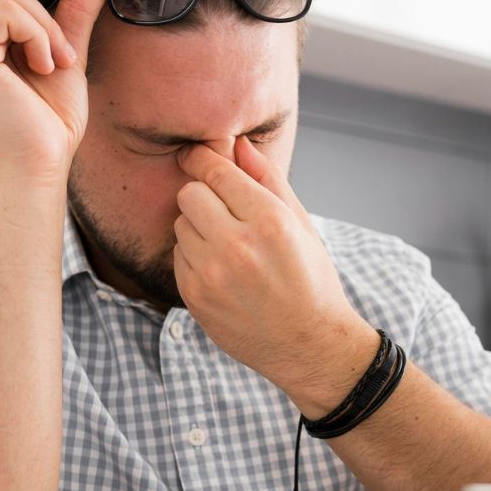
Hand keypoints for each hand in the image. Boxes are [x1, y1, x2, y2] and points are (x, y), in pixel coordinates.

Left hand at [173, 137, 375, 413]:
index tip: (197, 155)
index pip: (216, 172)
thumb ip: (269, 181)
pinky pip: (179, 256)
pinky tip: (222, 270)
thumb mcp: (301, 225)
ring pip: (181, 225)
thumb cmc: (311, 280)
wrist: (308, 344)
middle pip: (190, 194)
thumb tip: (238, 145)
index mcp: (269, 221)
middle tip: (224, 211)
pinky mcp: (196, 297)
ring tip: (229, 246)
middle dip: (204, 196)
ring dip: (198, 228)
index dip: (202, 158)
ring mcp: (213, 274)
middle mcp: (238, 246)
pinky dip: (194, 257)